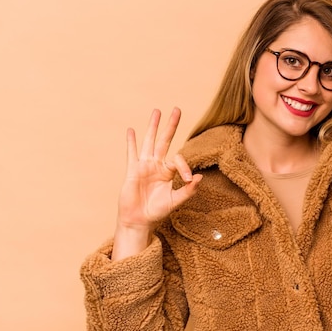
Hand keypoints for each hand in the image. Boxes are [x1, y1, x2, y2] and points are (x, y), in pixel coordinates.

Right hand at [117, 107, 201, 229]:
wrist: (139, 220)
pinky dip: (131, 142)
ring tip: (157, 111)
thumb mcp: (176, 201)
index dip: (185, 167)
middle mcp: (157, 165)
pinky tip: (131, 130)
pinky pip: (132, 153)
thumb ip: (189, 190)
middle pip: (165, 140)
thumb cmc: (157, 211)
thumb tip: (200, 177)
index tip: (189, 179)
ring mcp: (144, 166)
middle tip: (177, 109)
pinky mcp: (132, 170)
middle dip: (171, 125)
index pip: (178, 159)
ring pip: (149, 141)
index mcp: (168, 172)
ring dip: (153, 126)